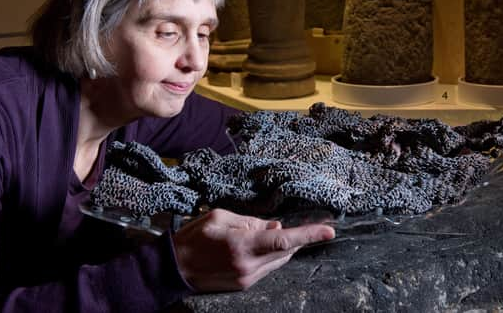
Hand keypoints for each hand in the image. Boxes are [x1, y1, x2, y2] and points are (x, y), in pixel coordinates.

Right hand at [173, 208, 334, 291]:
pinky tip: (254, 247)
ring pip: (278, 261)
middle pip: (286, 252)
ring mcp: (247, 279)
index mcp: (242, 245)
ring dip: (279, 247)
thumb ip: (251, 222)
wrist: (174, 268)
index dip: (309, 234)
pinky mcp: (244, 285)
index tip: (329, 231)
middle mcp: (249, 266)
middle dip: (293, 238)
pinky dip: (268, 256)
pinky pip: (267, 268)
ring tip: (260, 235)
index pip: (284, 240)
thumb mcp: (220, 217)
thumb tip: (276, 226)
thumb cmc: (194, 237)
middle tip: (286, 224)